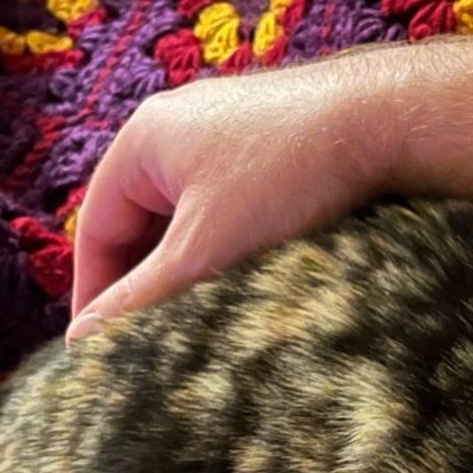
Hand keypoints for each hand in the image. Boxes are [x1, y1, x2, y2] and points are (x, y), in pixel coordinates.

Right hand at [69, 54, 403, 337]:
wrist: (390, 122)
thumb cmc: (289, 174)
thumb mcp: (203, 250)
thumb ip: (139, 298)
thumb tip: (82, 340)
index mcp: (144, 139)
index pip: (96, 228)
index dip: (95, 293)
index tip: (99, 350)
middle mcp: (179, 128)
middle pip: (141, 224)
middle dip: (145, 285)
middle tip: (149, 346)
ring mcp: (228, 134)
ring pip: (189, 221)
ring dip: (191, 272)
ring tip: (203, 325)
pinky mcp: (272, 148)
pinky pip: (230, 209)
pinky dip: (229, 251)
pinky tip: (250, 287)